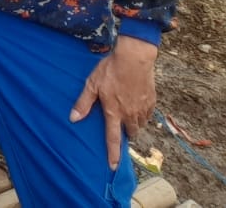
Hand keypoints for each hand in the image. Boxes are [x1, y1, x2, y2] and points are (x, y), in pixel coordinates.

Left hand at [70, 35, 158, 168]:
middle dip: (125, 134)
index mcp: (114, 112)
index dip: (113, 154)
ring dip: (133, 124)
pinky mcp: (152, 100)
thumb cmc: (110, 70)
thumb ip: (83, 103)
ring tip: (126, 116)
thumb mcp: (92, 84)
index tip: (113, 167)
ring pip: (140, 124)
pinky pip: (148, 114)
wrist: (134, 57)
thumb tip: (73, 119)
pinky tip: (137, 106)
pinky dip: (143, 114)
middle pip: (130, 133)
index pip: (113, 138)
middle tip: (119, 128)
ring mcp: (142, 108)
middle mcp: (130, 114)